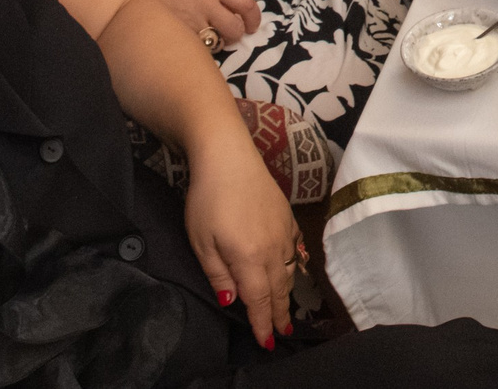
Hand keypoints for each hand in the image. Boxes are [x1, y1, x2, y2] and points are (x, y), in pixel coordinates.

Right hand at [122, 0, 261, 48]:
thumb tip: (225, 12)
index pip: (245, 3)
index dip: (253, 18)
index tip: (252, 27)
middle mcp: (204, 4)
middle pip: (234, 28)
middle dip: (235, 36)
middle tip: (228, 38)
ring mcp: (189, 23)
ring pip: (216, 44)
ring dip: (216, 46)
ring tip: (205, 43)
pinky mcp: (176, 37)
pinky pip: (196, 51)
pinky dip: (197, 53)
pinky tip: (187, 49)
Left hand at [182, 131, 304, 348]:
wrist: (228, 156)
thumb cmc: (207, 199)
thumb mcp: (201, 242)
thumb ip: (218, 275)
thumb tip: (232, 302)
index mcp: (250, 259)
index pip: (260, 300)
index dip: (263, 323)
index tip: (267, 342)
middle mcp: (273, 249)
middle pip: (279, 289)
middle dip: (280, 313)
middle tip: (282, 333)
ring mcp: (283, 231)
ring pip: (289, 270)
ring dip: (288, 292)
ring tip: (287, 309)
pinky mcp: (287, 215)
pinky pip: (295, 248)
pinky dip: (296, 263)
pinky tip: (294, 266)